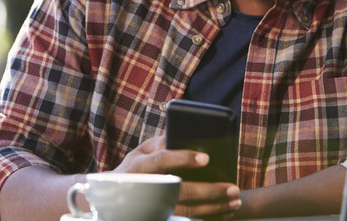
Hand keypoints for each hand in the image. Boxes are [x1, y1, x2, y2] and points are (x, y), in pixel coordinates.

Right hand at [112, 136, 240, 218]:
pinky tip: (223, 212)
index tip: (206, 158)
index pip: (162, 160)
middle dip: (208, 190)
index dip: (183, 158)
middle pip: (179, 190)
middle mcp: (145, 188)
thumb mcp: (139, 152)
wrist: (111, 199)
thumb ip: (159, 142)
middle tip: (233, 187)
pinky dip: (207, 216)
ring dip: (213, 207)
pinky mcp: (159, 218)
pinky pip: (186, 219)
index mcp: (139, 166)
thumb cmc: (132, 170)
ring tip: (234, 201)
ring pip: (186, 210)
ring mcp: (152, 207)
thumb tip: (180, 134)